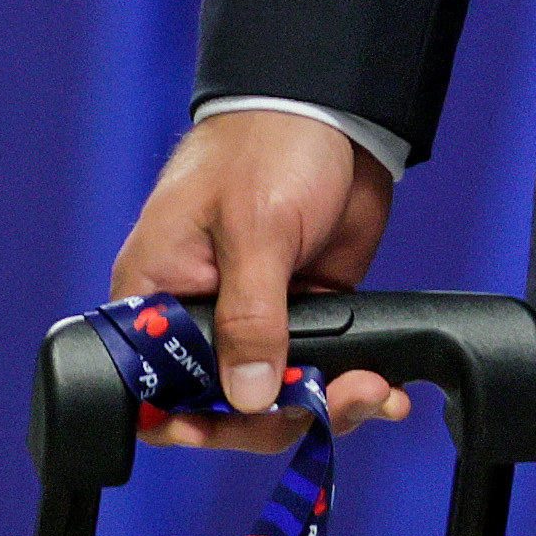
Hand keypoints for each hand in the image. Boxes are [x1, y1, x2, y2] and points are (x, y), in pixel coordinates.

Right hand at [103, 108, 414, 451]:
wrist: (336, 109)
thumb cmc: (268, 143)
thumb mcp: (255, 230)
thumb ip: (251, 319)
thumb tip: (245, 397)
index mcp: (155, 293)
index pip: (155, 387)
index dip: (195, 422)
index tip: (244, 427)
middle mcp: (198, 316)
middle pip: (222, 406)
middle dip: (278, 415)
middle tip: (330, 402)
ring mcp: (253, 318)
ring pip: (275, 397)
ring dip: (325, 406)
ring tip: (373, 392)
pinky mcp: (302, 313)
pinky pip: (316, 372)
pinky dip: (348, 387)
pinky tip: (381, 388)